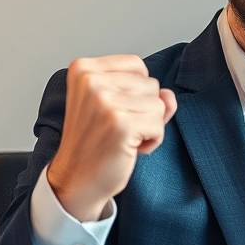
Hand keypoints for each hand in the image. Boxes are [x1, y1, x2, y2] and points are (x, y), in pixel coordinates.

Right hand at [46, 55, 176, 221]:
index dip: (136, 91)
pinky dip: (152, 141)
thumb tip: (169, 96)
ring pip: (159, 104)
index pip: (137, 65)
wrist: (75, 180)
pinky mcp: (120, 124)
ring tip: (123, 138)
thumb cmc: (93, 143)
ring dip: (149, 126)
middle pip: (151, 84)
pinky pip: (159, 125)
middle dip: (143, 110)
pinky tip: (129, 148)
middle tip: (116, 129)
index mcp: (83, 69)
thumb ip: (145, 92)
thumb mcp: (114, 106)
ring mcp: (104, 102)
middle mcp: (90, 81)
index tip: (114, 111)